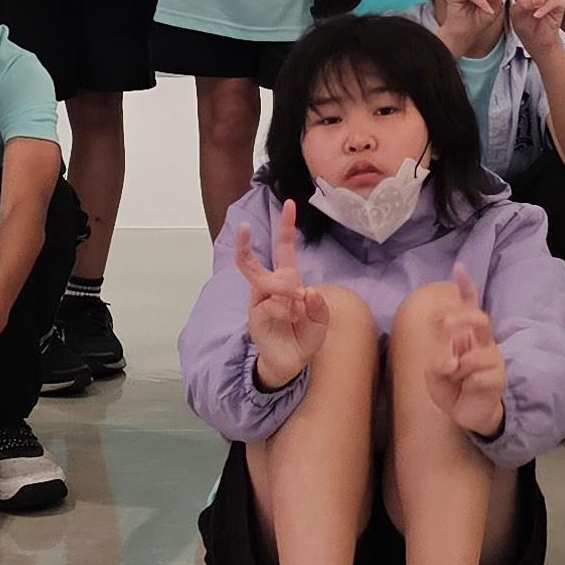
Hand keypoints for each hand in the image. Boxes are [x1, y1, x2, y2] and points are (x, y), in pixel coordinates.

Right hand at [237, 211, 331, 388]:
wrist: (292, 362)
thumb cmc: (304, 336)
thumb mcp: (321, 320)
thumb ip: (318, 306)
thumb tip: (307, 292)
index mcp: (287, 279)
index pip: (284, 248)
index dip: (286, 226)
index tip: (289, 203)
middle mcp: (269, 286)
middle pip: (251, 262)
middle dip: (244, 245)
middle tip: (243, 227)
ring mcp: (259, 301)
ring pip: (267, 282)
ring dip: (284, 290)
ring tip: (297, 303)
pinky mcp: (255, 316)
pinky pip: (271, 305)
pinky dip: (286, 311)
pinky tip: (292, 320)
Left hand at [421, 271, 508, 437]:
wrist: (468, 416)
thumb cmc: (452, 389)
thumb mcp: (434, 377)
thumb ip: (437, 365)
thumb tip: (451, 362)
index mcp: (467, 336)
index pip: (469, 307)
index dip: (465, 287)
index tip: (458, 268)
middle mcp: (483, 343)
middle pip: (479, 318)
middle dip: (462, 318)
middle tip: (445, 323)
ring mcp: (493, 359)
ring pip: (474, 355)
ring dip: (457, 368)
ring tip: (455, 379)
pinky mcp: (498, 377)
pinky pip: (478, 377)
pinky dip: (466, 384)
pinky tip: (468, 389)